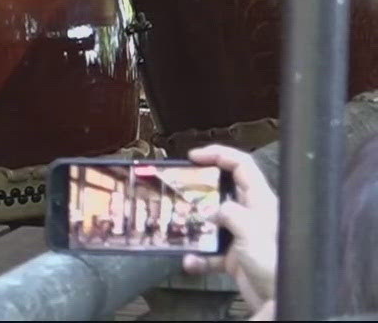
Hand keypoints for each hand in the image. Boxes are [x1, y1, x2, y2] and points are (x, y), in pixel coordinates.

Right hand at [181, 144, 277, 313]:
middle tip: (179, 190)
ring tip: (178, 228)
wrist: (279, 301)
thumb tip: (210, 211)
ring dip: (194, 227)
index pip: (242, 166)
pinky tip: (190, 262)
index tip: (193, 157)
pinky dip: (197, 256)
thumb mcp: (251, 232)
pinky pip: (209, 251)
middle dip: (200, 190)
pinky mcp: (235, 258)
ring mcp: (242, 237)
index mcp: (262, 202)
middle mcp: (252, 216)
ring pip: (212, 222)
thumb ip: (229, 213)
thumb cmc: (274, 265)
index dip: (218, 155)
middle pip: (224, 191)